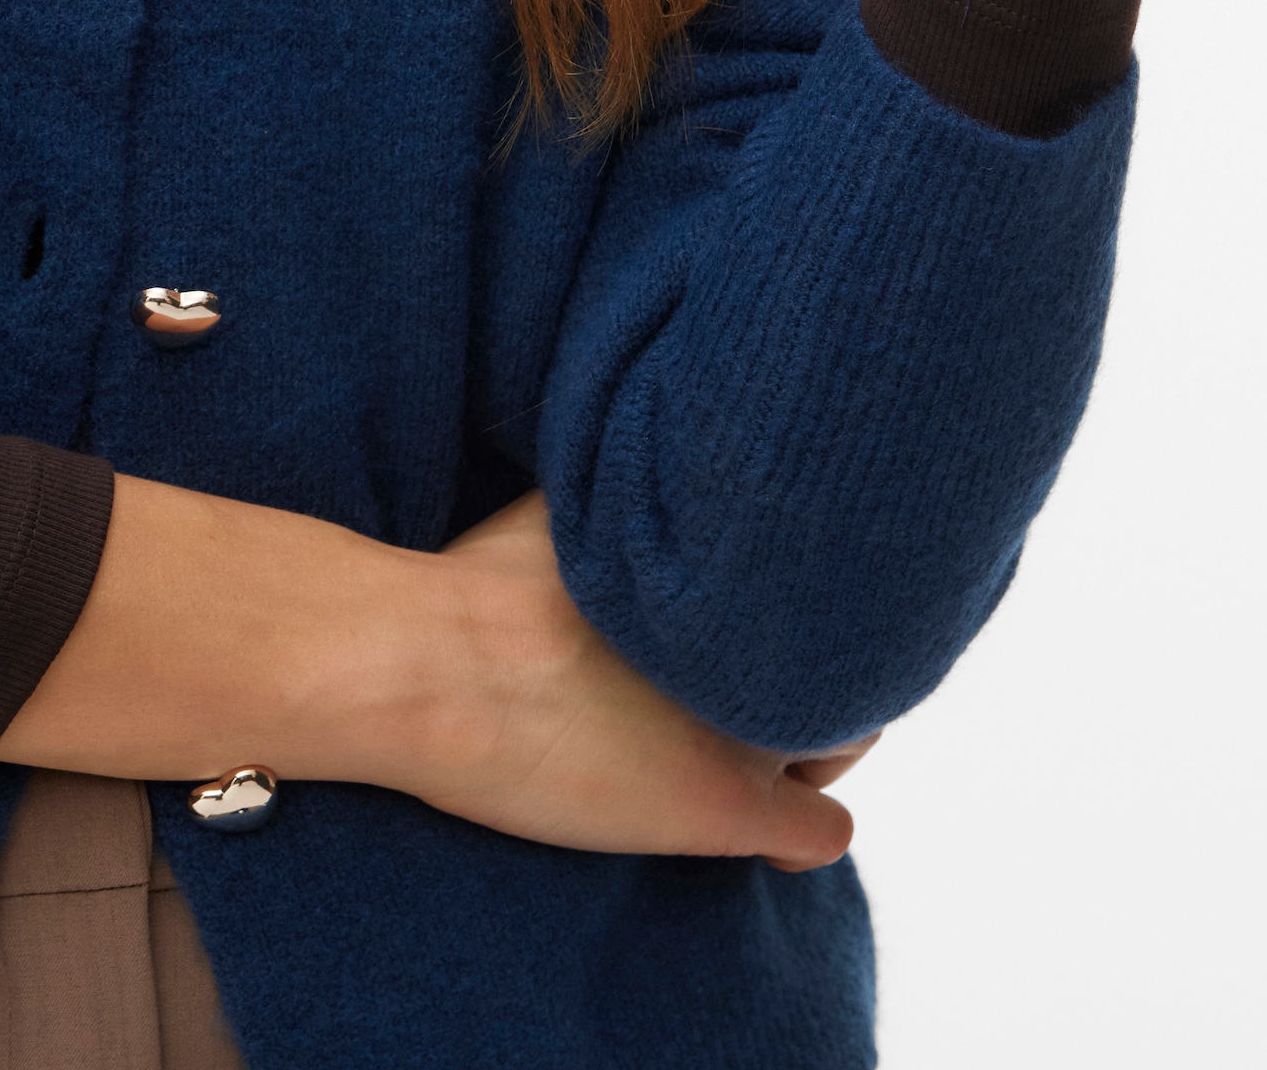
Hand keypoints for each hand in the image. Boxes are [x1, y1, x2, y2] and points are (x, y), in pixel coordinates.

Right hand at [0, 475, 862, 868]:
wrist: (431, 667)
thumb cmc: (477, 579)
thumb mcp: (569, 502)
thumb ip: (623, 488)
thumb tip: (639, 432)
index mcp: (722, 568)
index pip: (819, 586)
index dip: (788, 609)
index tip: (753, 618)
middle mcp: (757, 638)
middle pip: (835, 661)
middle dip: (804, 676)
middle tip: (747, 685)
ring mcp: (751, 727)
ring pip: (836, 748)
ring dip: (800, 751)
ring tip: (745, 749)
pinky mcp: (725, 809)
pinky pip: (818, 834)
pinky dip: (794, 834)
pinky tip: (760, 828)